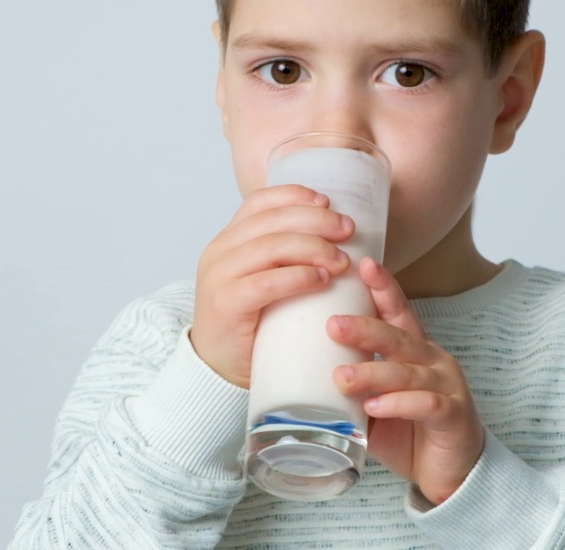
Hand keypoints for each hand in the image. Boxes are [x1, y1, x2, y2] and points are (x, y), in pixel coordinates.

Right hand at [190, 184, 353, 387]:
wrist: (217, 368)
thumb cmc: (250, 323)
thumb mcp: (262, 278)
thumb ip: (283, 256)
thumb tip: (334, 233)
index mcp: (228, 240)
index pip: (260, 202)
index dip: (295, 196)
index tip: (328, 202)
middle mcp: (219, 252)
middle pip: (272, 220)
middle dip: (315, 220)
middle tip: (347, 230)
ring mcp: (219, 277)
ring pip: (271, 246)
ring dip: (313, 247)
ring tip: (341, 260)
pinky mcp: (226, 304)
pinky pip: (266, 282)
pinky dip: (298, 276)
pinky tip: (322, 279)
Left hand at [327, 257, 484, 505]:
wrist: (452, 471)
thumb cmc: (408, 431)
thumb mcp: (374, 402)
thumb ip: (351, 385)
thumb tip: (296, 371)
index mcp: (415, 350)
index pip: (398, 312)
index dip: (383, 287)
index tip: (363, 264)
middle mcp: (433, 360)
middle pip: (399, 337)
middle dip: (365, 328)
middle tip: (332, 325)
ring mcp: (447, 386)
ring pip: (408, 372)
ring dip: (374, 373)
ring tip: (341, 377)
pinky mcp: (453, 416)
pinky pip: (425, 405)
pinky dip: (398, 404)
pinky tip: (374, 406)